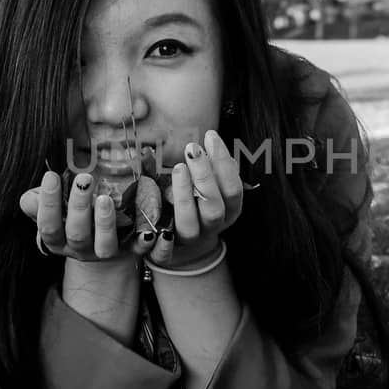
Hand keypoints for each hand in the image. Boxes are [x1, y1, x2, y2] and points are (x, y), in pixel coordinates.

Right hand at [19, 170, 161, 263]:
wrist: (100, 239)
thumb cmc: (72, 213)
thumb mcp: (53, 207)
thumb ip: (39, 202)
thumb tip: (28, 199)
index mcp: (58, 239)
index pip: (48, 226)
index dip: (48, 204)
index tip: (51, 176)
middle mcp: (80, 250)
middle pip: (77, 234)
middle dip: (78, 207)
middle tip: (83, 179)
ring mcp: (105, 253)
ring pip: (104, 246)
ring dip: (104, 222)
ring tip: (106, 198)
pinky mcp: (130, 251)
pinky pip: (138, 251)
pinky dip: (144, 241)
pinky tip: (148, 230)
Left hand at [149, 130, 243, 269]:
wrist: (183, 241)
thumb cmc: (198, 201)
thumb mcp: (210, 184)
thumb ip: (213, 168)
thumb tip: (211, 141)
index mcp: (229, 210)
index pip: (232, 188)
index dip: (224, 163)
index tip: (210, 136)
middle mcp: (213, 226)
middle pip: (213, 206)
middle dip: (204, 176)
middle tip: (192, 149)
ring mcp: (191, 239)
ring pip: (190, 222)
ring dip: (184, 194)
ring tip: (177, 168)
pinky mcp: (168, 251)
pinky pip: (164, 246)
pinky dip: (159, 228)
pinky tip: (155, 200)